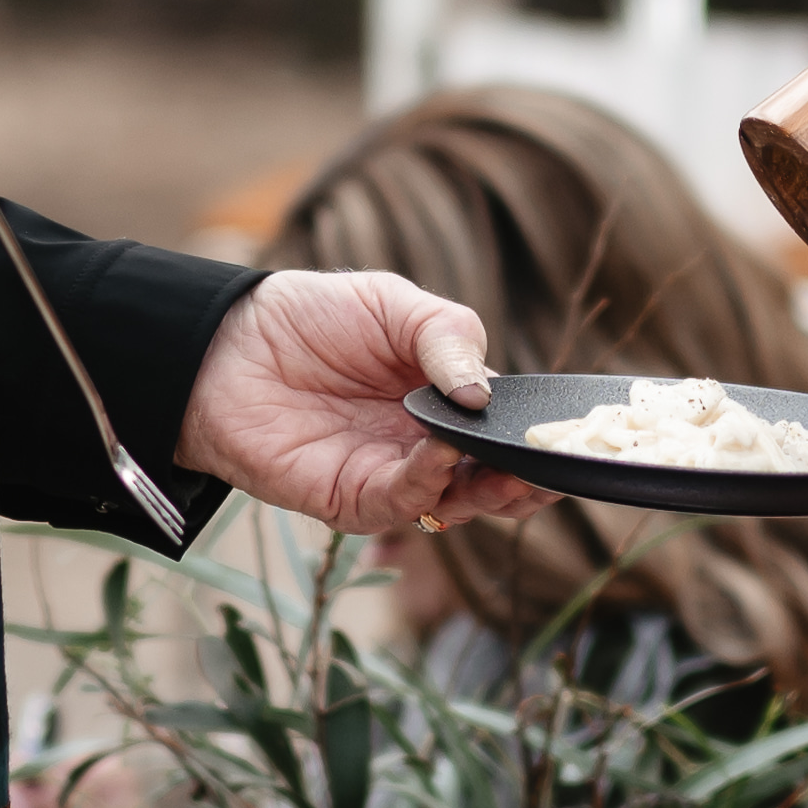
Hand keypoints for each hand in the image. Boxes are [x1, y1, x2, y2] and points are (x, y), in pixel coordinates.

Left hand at [175, 270, 546, 534]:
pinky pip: (402, 502)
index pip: (509, 429)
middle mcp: (427, 447)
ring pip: (459, 503)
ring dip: (491, 489)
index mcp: (447, 401)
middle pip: (497, 480)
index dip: (543, 435)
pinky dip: (429, 481)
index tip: (578, 433)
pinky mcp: (351, 500)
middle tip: (556, 466)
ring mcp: (392, 476)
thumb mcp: (393, 305)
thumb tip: (484, 394)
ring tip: (508, 461)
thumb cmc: (311, 318)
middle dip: (531, 479)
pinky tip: (439, 447)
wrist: (229, 343)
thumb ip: (448, 336)